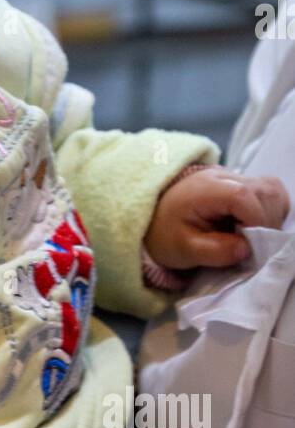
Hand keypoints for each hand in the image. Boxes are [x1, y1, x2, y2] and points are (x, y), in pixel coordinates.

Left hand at [144, 165, 288, 270]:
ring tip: (249, 236)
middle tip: (246, 244)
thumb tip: (246, 250)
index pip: (244, 197)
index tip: (247, 246)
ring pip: (272, 190)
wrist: (154, 219)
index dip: (255, 223)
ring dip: (270, 216)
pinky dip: (270, 209)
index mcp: (205, 188)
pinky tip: (252, 226)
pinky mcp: (242, 183)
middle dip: (265, 222)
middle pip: (265, 191)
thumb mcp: (182, 250)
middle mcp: (223, 175)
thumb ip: (214, 251)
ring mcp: (235, 176)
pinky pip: (270, 191)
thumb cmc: (165, 234)